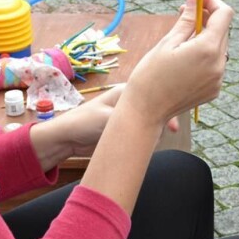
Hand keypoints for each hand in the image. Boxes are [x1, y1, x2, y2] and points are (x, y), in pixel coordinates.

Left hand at [40, 85, 179, 158]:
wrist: (66, 139)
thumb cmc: (85, 122)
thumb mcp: (109, 119)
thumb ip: (131, 121)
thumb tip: (152, 126)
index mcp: (127, 92)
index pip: (154, 95)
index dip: (166, 108)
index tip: (172, 126)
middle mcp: (131, 103)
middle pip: (156, 109)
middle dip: (162, 122)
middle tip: (165, 134)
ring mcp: (129, 117)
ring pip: (151, 123)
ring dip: (153, 132)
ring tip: (149, 141)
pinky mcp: (126, 131)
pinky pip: (143, 134)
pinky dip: (146, 140)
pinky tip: (143, 146)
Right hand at [117, 0, 233, 128]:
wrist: (145, 111)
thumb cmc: (150, 74)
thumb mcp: (168, 42)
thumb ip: (187, 19)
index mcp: (207, 49)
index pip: (224, 14)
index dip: (213, 1)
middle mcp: (219, 64)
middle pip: (223, 30)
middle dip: (207, 17)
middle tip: (185, 11)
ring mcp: (218, 79)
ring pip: (219, 47)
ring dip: (206, 36)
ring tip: (181, 37)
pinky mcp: (215, 90)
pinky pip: (215, 64)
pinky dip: (204, 55)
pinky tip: (184, 58)